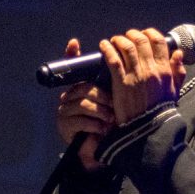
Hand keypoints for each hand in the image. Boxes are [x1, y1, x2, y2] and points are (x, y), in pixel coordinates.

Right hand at [56, 39, 114, 169]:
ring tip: (111, 120)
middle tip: (115, 105)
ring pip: (83, 104)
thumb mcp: (114, 102)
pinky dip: (95, 125)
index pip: (73, 67)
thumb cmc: (107, 123)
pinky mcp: (65, 125)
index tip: (74, 42)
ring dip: (100, 112)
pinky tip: (102, 130)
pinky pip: (80, 120)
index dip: (72, 54)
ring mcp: (65, 110)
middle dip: (102, 96)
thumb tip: (129, 64)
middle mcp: (69, 95)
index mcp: (81, 86)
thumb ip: (117, 85)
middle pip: (85, 87)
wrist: (98, 150)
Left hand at [100, 28, 185, 123]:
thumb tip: (179, 53)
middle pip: (141, 41)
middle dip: (132, 34)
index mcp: (164, 70)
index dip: (150, 33)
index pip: (159, 42)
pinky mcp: (121, 83)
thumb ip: (178, 71)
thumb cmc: (160, 111)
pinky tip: (103, 46)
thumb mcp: (174, 91)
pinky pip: (113, 60)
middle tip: (126, 35)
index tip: (144, 33)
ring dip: (119, 40)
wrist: (147, 129)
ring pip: (127, 47)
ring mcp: (136, 75)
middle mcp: (151, 69)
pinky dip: (107, 49)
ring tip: (114, 40)